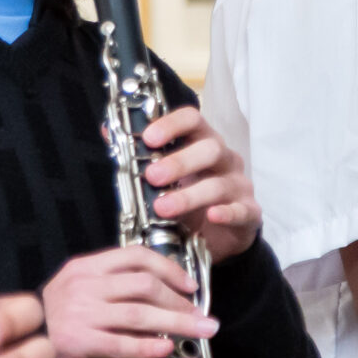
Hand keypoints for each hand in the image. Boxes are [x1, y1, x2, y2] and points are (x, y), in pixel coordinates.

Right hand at [44, 246, 215, 357]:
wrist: (19, 338)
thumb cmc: (57, 313)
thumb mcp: (80, 285)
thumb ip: (115, 282)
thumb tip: (164, 290)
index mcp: (87, 266)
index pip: (136, 257)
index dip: (170, 269)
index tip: (190, 284)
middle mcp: (84, 286)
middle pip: (144, 285)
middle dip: (180, 300)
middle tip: (201, 314)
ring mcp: (81, 313)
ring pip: (139, 314)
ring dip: (176, 322)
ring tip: (198, 330)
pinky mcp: (78, 342)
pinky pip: (121, 343)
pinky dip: (148, 346)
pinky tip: (166, 348)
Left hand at [142, 106, 262, 262]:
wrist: (219, 237)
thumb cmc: (190, 200)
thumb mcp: (165, 179)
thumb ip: (139, 156)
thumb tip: (108, 131)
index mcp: (203, 143)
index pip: (193, 120)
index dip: (172, 124)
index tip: (148, 137)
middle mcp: (224, 160)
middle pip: (210, 148)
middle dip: (178, 162)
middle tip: (152, 176)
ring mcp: (239, 186)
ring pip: (219, 183)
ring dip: (189, 195)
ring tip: (163, 208)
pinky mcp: (249, 213)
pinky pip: (242, 210)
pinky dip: (227, 213)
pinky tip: (211, 216)